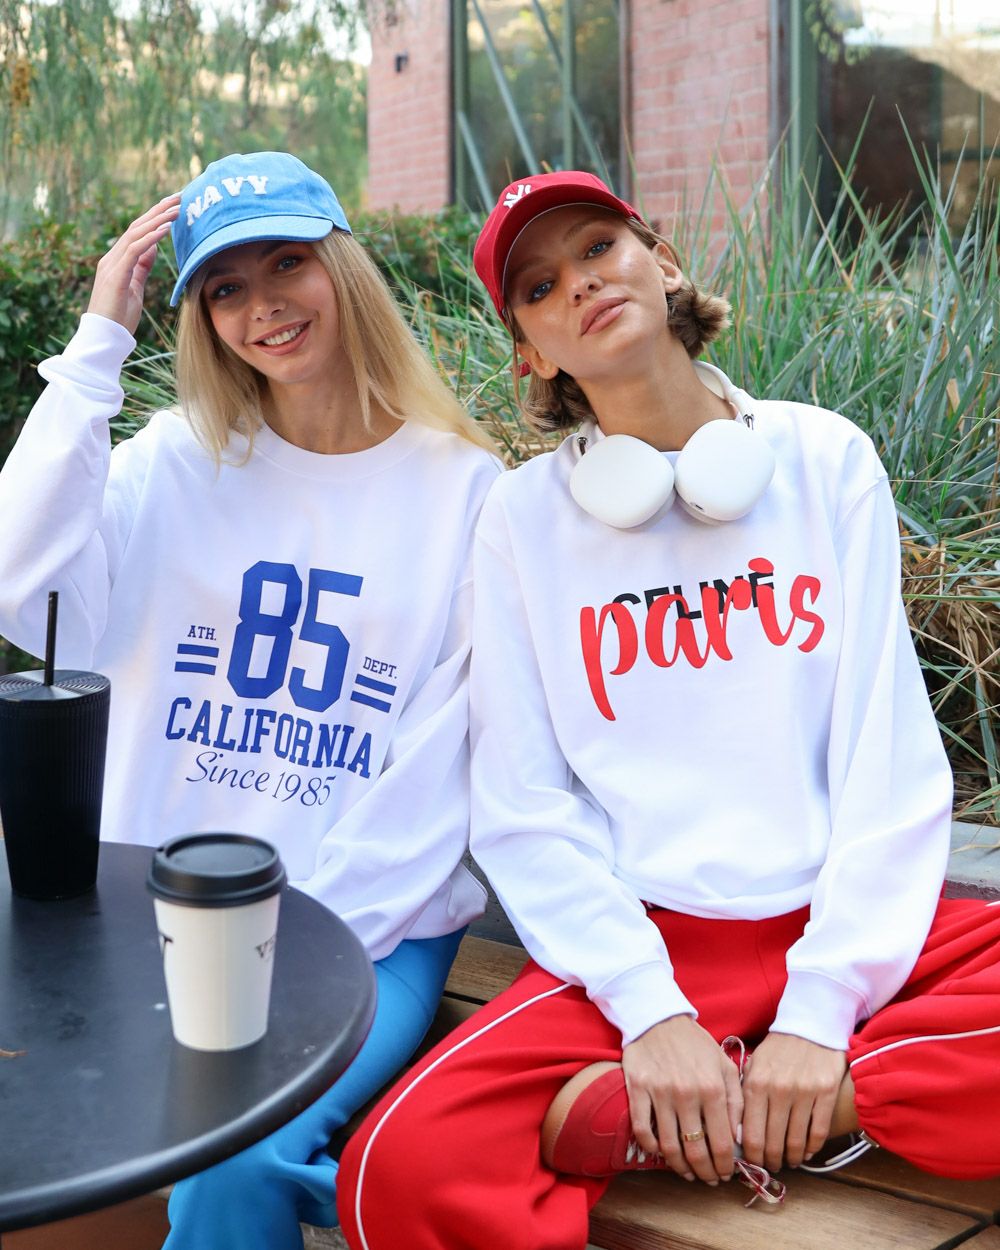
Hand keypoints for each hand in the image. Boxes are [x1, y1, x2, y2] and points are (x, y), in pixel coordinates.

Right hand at [87, 194, 180, 334]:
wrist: (103, 337)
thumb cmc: (119, 317)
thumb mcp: (135, 287)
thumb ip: (141, 266)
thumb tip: (153, 248)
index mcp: (117, 260)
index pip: (137, 232)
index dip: (155, 217)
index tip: (173, 206)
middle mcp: (112, 258)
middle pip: (137, 226)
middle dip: (158, 210)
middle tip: (179, 196)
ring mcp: (112, 265)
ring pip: (136, 234)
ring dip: (158, 219)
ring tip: (177, 209)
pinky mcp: (116, 275)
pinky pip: (134, 250)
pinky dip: (151, 237)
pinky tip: (166, 228)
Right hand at [622, 1015, 742, 1184]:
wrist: (658, 1018)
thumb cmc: (695, 1044)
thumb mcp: (724, 1066)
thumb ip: (736, 1100)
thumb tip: (739, 1137)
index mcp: (713, 1088)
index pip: (722, 1143)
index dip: (725, 1166)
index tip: (725, 1174)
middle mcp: (687, 1093)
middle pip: (696, 1151)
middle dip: (704, 1173)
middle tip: (707, 1179)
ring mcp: (660, 1093)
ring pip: (669, 1146)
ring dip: (680, 1167)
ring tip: (687, 1173)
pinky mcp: (638, 1090)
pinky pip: (643, 1131)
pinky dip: (651, 1148)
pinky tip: (660, 1152)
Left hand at [740, 1032, 846, 1170]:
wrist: (809, 1026)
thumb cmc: (777, 1050)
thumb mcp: (754, 1066)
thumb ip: (745, 1097)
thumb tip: (739, 1133)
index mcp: (755, 1083)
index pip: (750, 1134)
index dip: (752, 1156)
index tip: (753, 1163)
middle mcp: (778, 1089)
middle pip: (773, 1143)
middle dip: (771, 1161)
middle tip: (772, 1166)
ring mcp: (804, 1092)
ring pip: (796, 1141)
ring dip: (792, 1158)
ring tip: (790, 1161)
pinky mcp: (826, 1093)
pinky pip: (818, 1131)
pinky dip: (812, 1148)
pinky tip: (807, 1152)